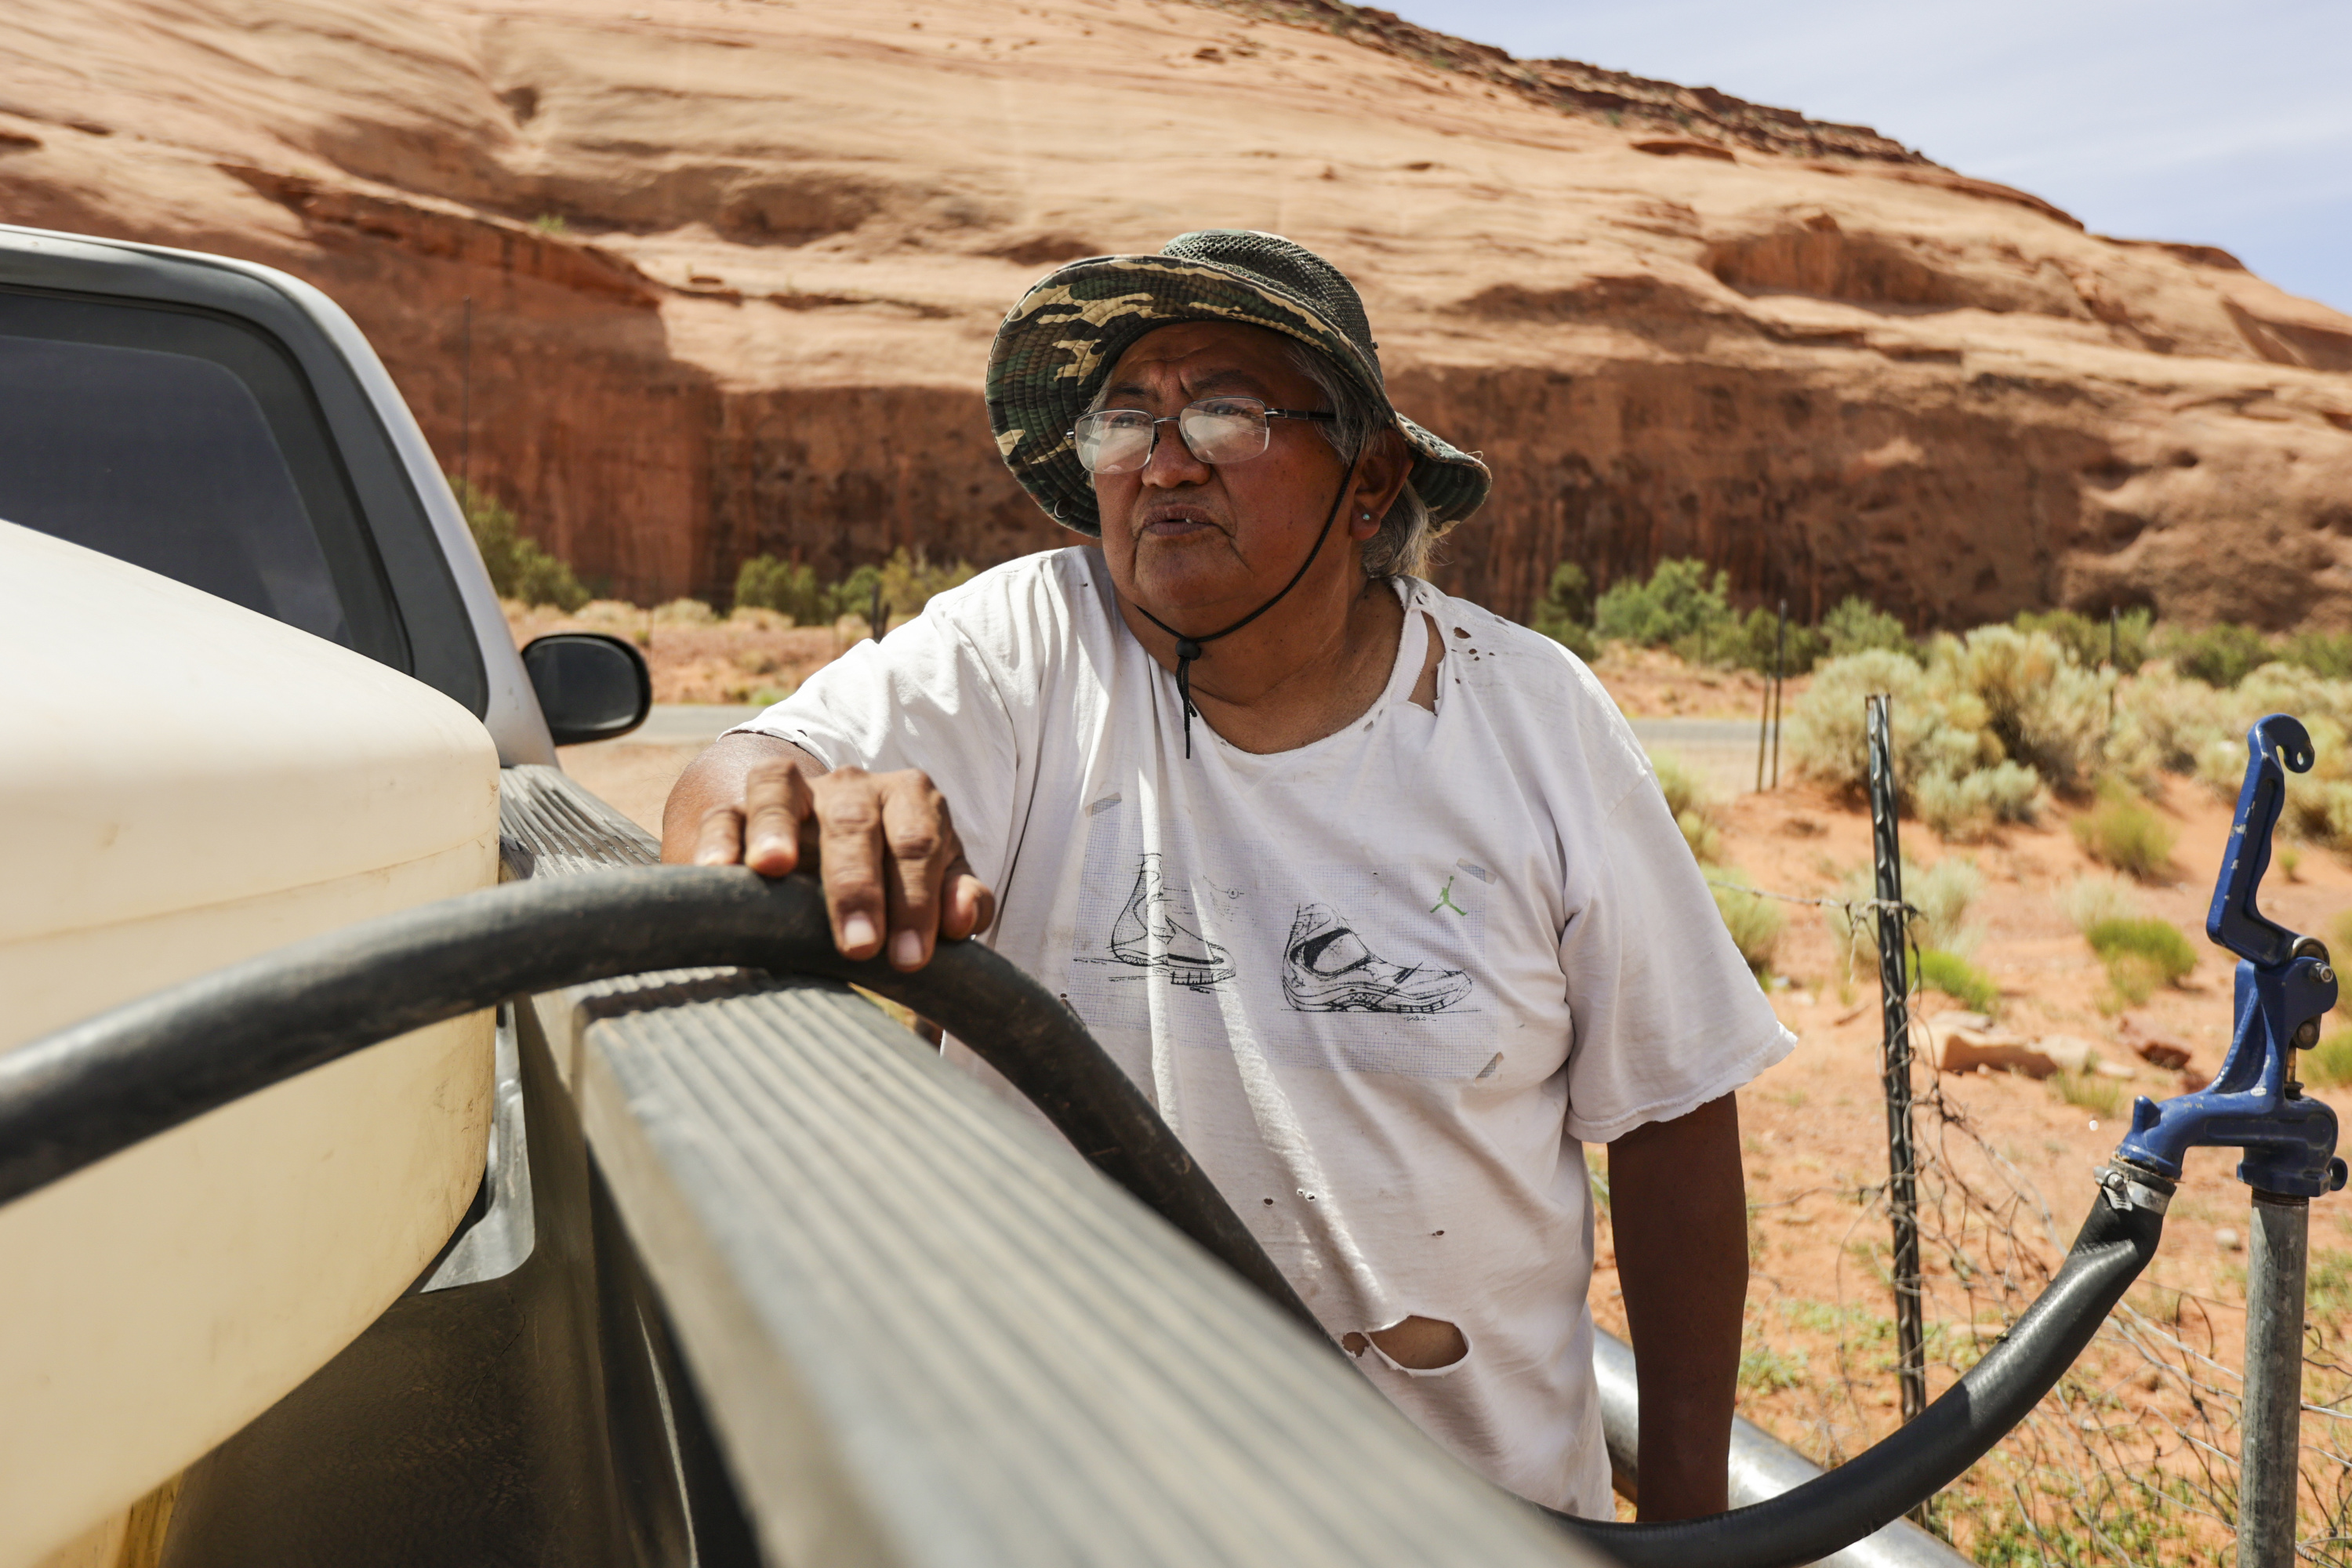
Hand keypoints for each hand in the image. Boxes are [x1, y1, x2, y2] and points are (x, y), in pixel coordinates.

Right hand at [687, 755, 994, 969]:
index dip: (916, 899)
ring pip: (779, 789)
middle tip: (859, 948)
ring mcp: (791, 793)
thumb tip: (964, 919)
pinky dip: (719, 838)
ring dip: (777, 827)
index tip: (909, 958)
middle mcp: (851, 785)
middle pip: (854, 820)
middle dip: (857, 886)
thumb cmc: (895, 878)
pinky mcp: (736, 810)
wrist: (832, 846)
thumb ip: (960, 900)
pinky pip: (723, 813)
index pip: (917, 841)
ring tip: (773, 868)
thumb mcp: (937, 886)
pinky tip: (717, 871)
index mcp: (909, 800)